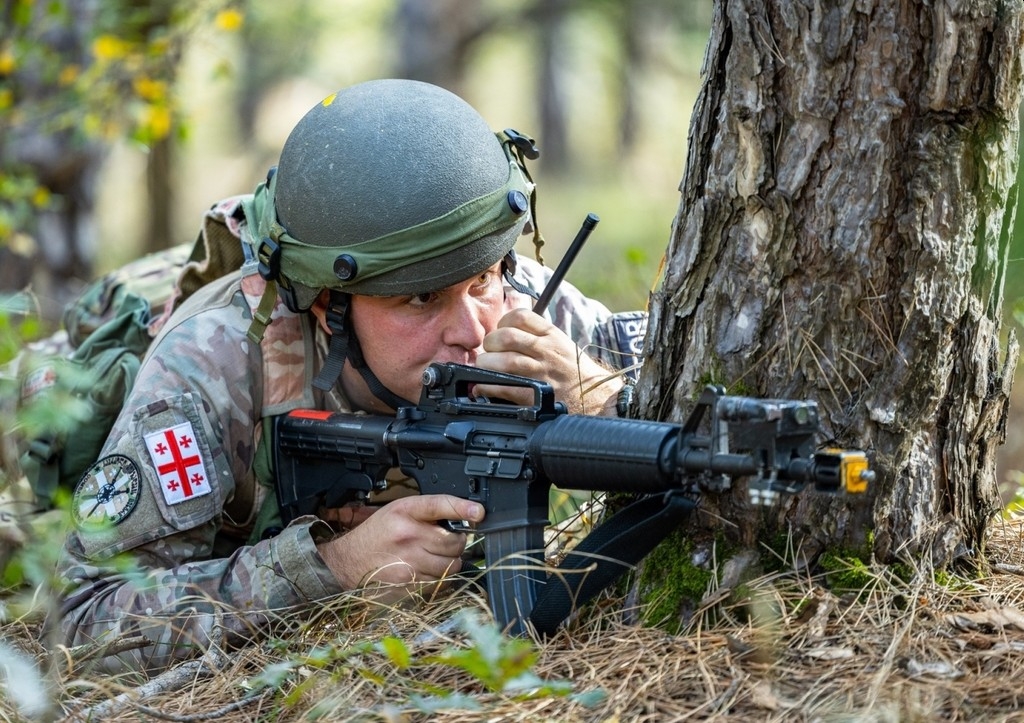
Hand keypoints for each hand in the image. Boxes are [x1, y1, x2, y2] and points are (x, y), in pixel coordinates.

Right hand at [316, 495, 483, 601]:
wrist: (347, 563)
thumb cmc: (376, 535)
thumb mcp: (397, 512)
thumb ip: (427, 513)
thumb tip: (463, 519)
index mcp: (404, 512)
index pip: (438, 505)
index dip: (461, 508)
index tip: (478, 512)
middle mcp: (407, 536)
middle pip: (454, 543)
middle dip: (457, 543)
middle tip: (446, 542)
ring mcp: (408, 563)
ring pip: (451, 566)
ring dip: (450, 563)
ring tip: (434, 558)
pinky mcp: (409, 586)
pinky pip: (439, 583)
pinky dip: (438, 579)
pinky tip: (425, 571)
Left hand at [475, 308, 623, 414]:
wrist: (598, 398)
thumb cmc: (576, 372)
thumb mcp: (563, 344)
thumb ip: (538, 336)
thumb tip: (506, 332)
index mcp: (552, 335)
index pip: (520, 316)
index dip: (503, 322)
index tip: (500, 330)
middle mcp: (546, 351)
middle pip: (507, 337)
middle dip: (491, 343)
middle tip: (490, 351)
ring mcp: (541, 373)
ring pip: (504, 361)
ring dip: (487, 365)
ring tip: (486, 368)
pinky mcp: (535, 395)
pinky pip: (504, 386)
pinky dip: (487, 386)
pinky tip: (483, 386)